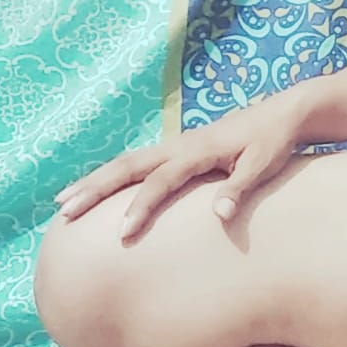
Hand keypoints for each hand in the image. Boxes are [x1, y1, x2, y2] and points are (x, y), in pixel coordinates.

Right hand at [53, 104, 301, 240]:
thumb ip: (240, 189)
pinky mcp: (180, 149)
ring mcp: (177, 145)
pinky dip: (113, 176)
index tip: (122, 233)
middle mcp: (180, 145)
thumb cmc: (274, 141)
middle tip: (64, 212)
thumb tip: (219, 215)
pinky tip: (97, 190)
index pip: (161, 181)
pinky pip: (138, 163)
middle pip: (128, 166)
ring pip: (127, 163)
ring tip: (64, 203)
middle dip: (95, 188)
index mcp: (198, 150)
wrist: (283, 113)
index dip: (141, 206)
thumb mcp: (263, 165)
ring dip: (95, 181)